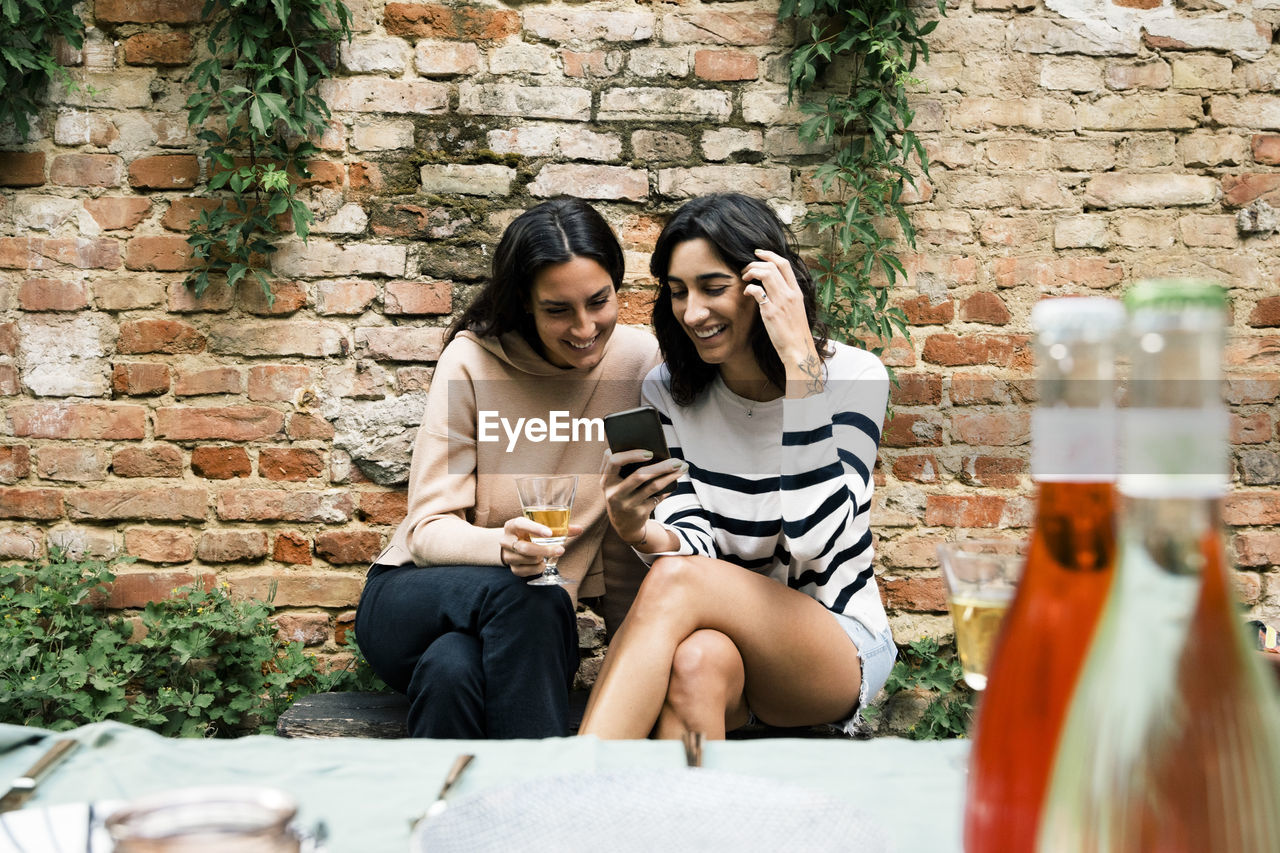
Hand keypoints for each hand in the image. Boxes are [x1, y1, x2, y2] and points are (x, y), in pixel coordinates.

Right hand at [500, 516, 582, 577]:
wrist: (512, 546)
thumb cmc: (529, 534)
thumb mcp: (540, 528)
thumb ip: (559, 528)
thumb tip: (580, 529)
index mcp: (513, 525)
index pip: (521, 524)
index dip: (535, 528)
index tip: (549, 533)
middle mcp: (506, 540)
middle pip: (524, 547)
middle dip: (544, 550)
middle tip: (561, 550)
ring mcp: (507, 555)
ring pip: (527, 560)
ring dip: (542, 559)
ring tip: (548, 555)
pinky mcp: (511, 568)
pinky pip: (526, 571)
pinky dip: (537, 568)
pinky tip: (542, 563)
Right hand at [600, 449, 685, 542]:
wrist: (623, 525)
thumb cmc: (622, 495)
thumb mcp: (616, 483)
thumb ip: (624, 468)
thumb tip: (654, 453)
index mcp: (606, 480)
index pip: (614, 461)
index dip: (631, 455)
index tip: (649, 452)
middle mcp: (614, 493)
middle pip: (639, 475)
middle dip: (661, 466)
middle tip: (677, 460)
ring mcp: (627, 505)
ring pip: (653, 486)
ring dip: (670, 476)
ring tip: (681, 468)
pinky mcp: (639, 513)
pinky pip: (658, 497)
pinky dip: (667, 488)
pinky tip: (674, 481)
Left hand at [740, 249, 818, 367]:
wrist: (798, 349)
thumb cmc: (795, 331)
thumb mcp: (796, 308)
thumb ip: (787, 296)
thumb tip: (774, 286)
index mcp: (796, 291)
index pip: (784, 264)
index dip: (769, 255)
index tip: (758, 253)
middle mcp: (790, 294)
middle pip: (772, 266)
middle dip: (755, 263)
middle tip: (746, 270)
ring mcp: (781, 302)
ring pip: (765, 274)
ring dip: (751, 272)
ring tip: (745, 278)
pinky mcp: (771, 312)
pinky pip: (757, 291)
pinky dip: (749, 288)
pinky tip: (746, 293)